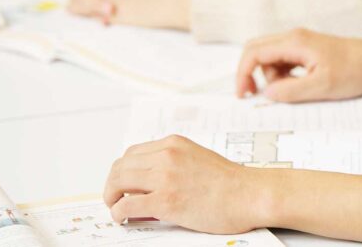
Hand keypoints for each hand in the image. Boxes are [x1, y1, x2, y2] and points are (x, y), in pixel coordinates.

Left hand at [104, 135, 265, 234]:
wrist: (249, 194)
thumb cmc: (230, 182)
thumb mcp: (197, 158)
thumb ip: (173, 162)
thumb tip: (150, 180)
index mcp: (173, 143)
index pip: (132, 153)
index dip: (123, 171)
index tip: (123, 183)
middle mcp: (166, 155)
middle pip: (121, 166)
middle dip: (112, 184)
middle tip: (114, 198)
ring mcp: (165, 177)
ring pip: (118, 183)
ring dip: (111, 197)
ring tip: (117, 208)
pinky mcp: (165, 200)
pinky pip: (127, 205)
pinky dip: (118, 212)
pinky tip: (123, 217)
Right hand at [236, 28, 361, 102]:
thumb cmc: (354, 71)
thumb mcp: (322, 87)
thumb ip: (291, 91)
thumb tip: (267, 93)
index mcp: (294, 42)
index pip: (254, 52)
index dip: (242, 74)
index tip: (244, 95)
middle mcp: (294, 37)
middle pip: (256, 50)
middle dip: (250, 73)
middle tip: (254, 96)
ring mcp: (300, 41)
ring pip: (270, 56)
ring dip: (271, 76)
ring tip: (293, 90)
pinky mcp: (307, 48)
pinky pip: (283, 59)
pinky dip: (283, 74)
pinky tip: (299, 84)